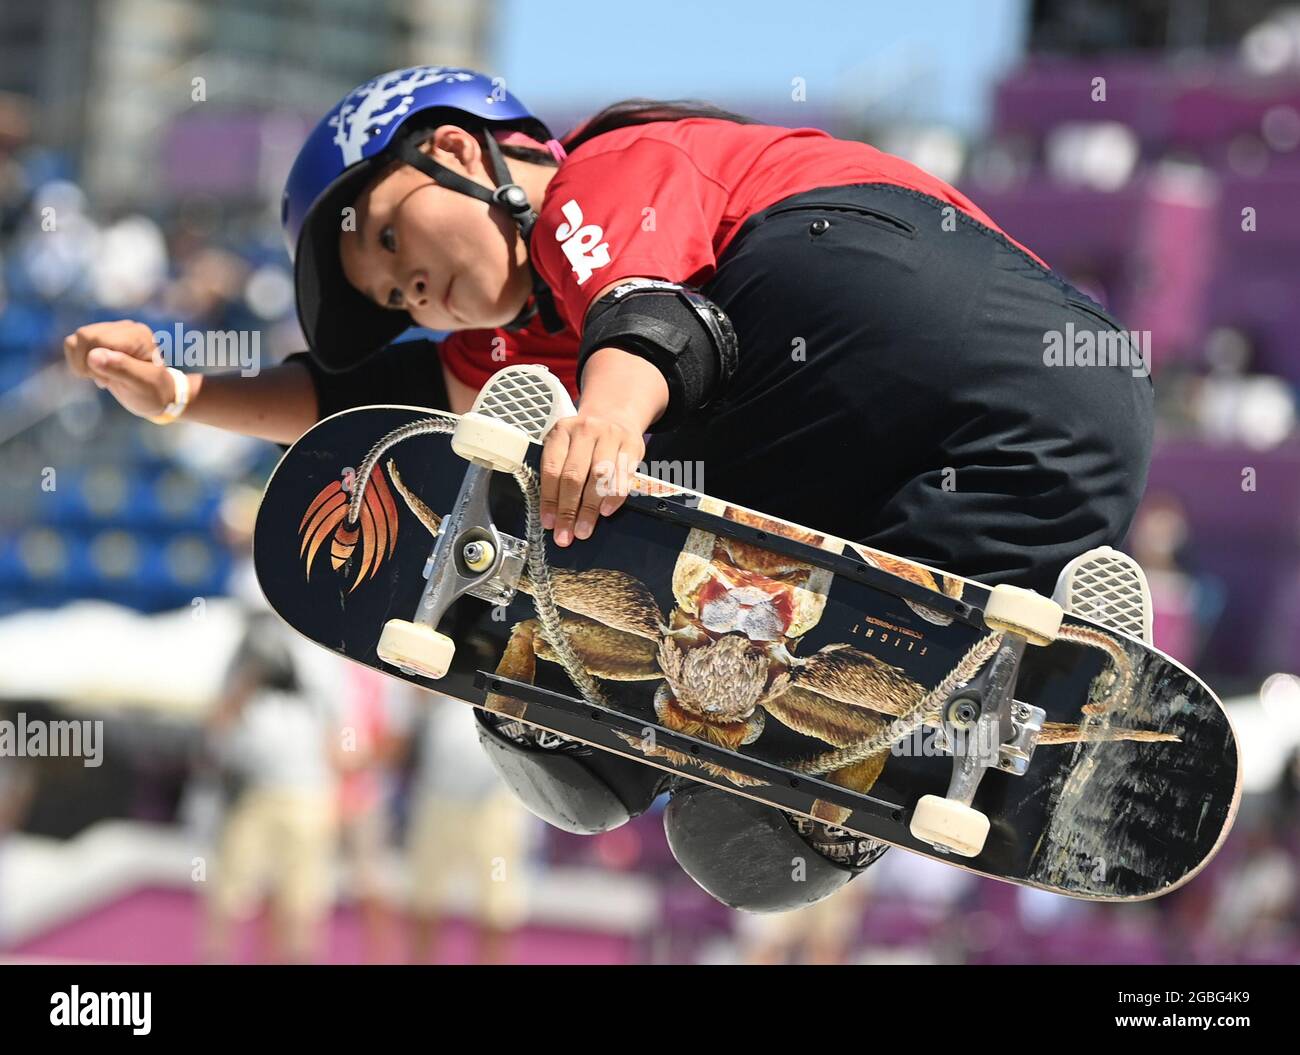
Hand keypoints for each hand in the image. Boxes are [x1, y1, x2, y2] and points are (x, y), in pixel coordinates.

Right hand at [63, 320, 175, 418]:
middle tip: (106, 380)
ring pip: (75, 340)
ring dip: (82, 364)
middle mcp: (124, 328)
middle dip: (87, 364)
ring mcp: (112, 331)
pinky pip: (73, 344)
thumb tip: (93, 356)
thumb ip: (121, 368)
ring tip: (104, 376)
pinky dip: (79, 362)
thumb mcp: (142, 384)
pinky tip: (98, 372)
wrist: (156, 396)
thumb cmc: (153, 392)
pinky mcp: (100, 339)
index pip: (97, 339)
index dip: (94, 362)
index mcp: (137, 335)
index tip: (108, 381)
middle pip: (84, 336)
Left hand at [540, 411, 645, 545]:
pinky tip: (606, 511)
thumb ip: (558, 473)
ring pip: (599, 477)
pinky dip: (614, 497)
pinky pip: (623, 475)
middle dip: (569, 510)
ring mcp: (610, 435)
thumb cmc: (585, 441)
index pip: (552, 470)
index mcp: (561, 431)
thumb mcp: (565, 447)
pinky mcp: (632, 444)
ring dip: (590, 508)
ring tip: (584, 529)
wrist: (615, 416)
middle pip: (574, 475)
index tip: (549, 523)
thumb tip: (553, 515)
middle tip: (566, 534)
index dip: (550, 500)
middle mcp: (585, 430)